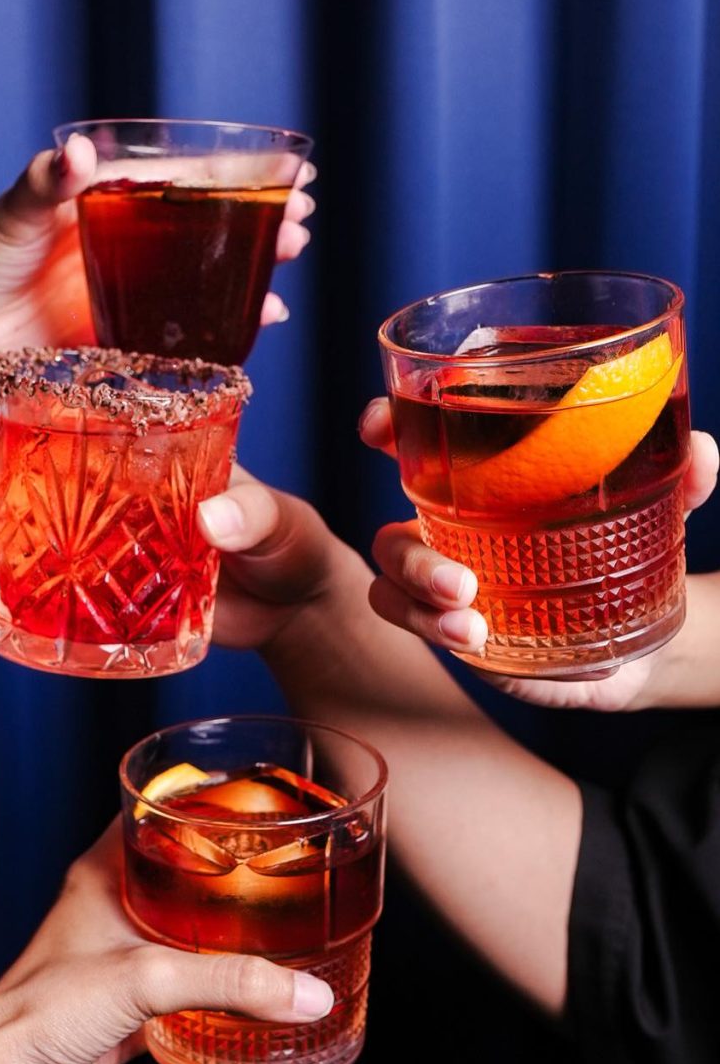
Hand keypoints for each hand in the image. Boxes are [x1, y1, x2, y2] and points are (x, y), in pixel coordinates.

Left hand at [0, 139, 315, 414]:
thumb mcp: (11, 215)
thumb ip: (44, 184)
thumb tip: (75, 155)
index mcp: (113, 197)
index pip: (189, 176)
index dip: (241, 171)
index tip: (292, 167)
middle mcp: (136, 240)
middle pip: (214, 222)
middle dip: (264, 217)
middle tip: (303, 219)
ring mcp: (140, 287)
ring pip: (212, 271)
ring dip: (256, 266)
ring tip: (290, 259)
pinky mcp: (136, 333)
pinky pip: (193, 327)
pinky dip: (231, 322)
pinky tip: (263, 317)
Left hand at [0, 824, 332, 1063]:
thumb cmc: (40, 1013)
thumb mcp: (145, 978)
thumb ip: (229, 981)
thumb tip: (305, 992)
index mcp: (104, 874)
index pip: (156, 815)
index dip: (200, 802)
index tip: (251, 799)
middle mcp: (112, 908)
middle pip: (181, 874)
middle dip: (230, 871)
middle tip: (285, 867)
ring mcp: (120, 958)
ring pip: (186, 932)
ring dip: (228, 932)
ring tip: (284, 927)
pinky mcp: (128, 1009)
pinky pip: (185, 989)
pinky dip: (219, 989)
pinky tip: (255, 995)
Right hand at [358, 397, 719, 710]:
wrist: (635, 633)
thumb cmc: (628, 548)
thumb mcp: (659, 508)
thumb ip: (681, 479)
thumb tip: (701, 450)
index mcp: (481, 482)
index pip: (415, 444)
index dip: (385, 427)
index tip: (375, 425)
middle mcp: (449, 527)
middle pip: (391, 524)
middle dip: (405, 549)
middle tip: (460, 579)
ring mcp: (444, 579)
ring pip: (391, 578)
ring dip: (419, 595)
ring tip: (470, 618)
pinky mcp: (450, 626)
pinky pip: (412, 622)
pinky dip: (434, 628)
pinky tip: (476, 638)